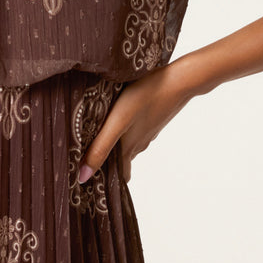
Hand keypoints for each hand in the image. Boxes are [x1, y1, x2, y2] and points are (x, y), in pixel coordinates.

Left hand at [78, 59, 196, 183]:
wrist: (179, 80)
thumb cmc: (145, 97)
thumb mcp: (117, 122)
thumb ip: (101, 147)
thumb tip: (83, 176)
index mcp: (130, 148)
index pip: (120, 176)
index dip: (107, 181)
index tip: (92, 183)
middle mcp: (140, 142)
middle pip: (122, 159)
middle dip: (107, 162)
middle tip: (87, 159)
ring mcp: (148, 130)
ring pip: (128, 143)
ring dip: (114, 144)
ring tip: (96, 136)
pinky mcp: (152, 116)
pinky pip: (135, 129)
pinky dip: (124, 130)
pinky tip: (116, 117)